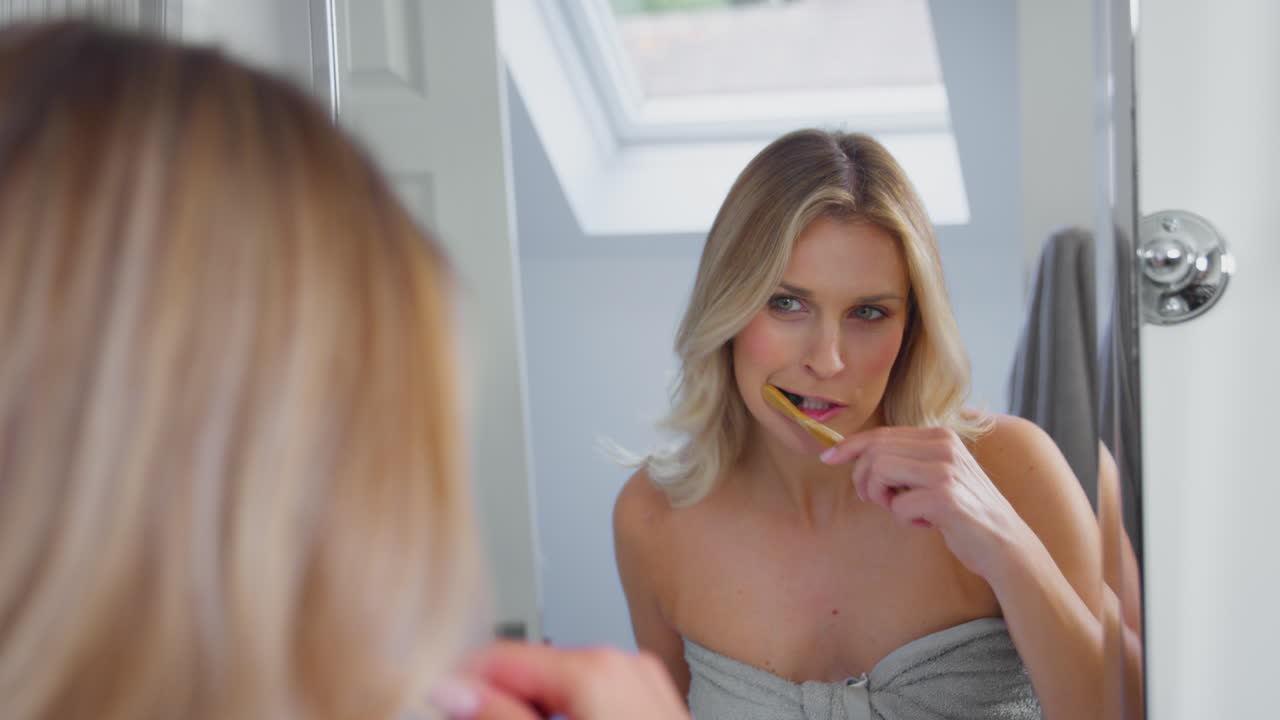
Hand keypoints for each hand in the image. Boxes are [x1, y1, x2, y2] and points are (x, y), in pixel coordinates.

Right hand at [431, 642, 690, 719]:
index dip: (460, 686)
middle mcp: (621, 664)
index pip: (500, 656)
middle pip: (529, 672)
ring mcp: (640, 681)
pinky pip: (587, 701)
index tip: (435, 706)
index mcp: (595, 670)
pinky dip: (563, 718)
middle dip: (497, 705)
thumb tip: (452, 692)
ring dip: (528, 715)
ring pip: (556, 689)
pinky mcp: (648, 703)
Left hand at [820, 426, 1033, 580]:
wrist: (1004, 543)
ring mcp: (945, 470)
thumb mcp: (936, 475)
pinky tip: (927, 524)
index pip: (882, 434)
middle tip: (876, 500)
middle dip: (864, 479)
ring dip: (882, 497)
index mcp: (940, 436)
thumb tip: (855, 456)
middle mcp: (943, 446)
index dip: (850, 446)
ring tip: (904, 510)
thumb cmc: (962, 511)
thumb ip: (905, 461)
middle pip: (874, 452)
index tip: (828, 458)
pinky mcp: (945, 497)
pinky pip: (898, 506)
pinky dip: (905, 520)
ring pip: (879, 471)